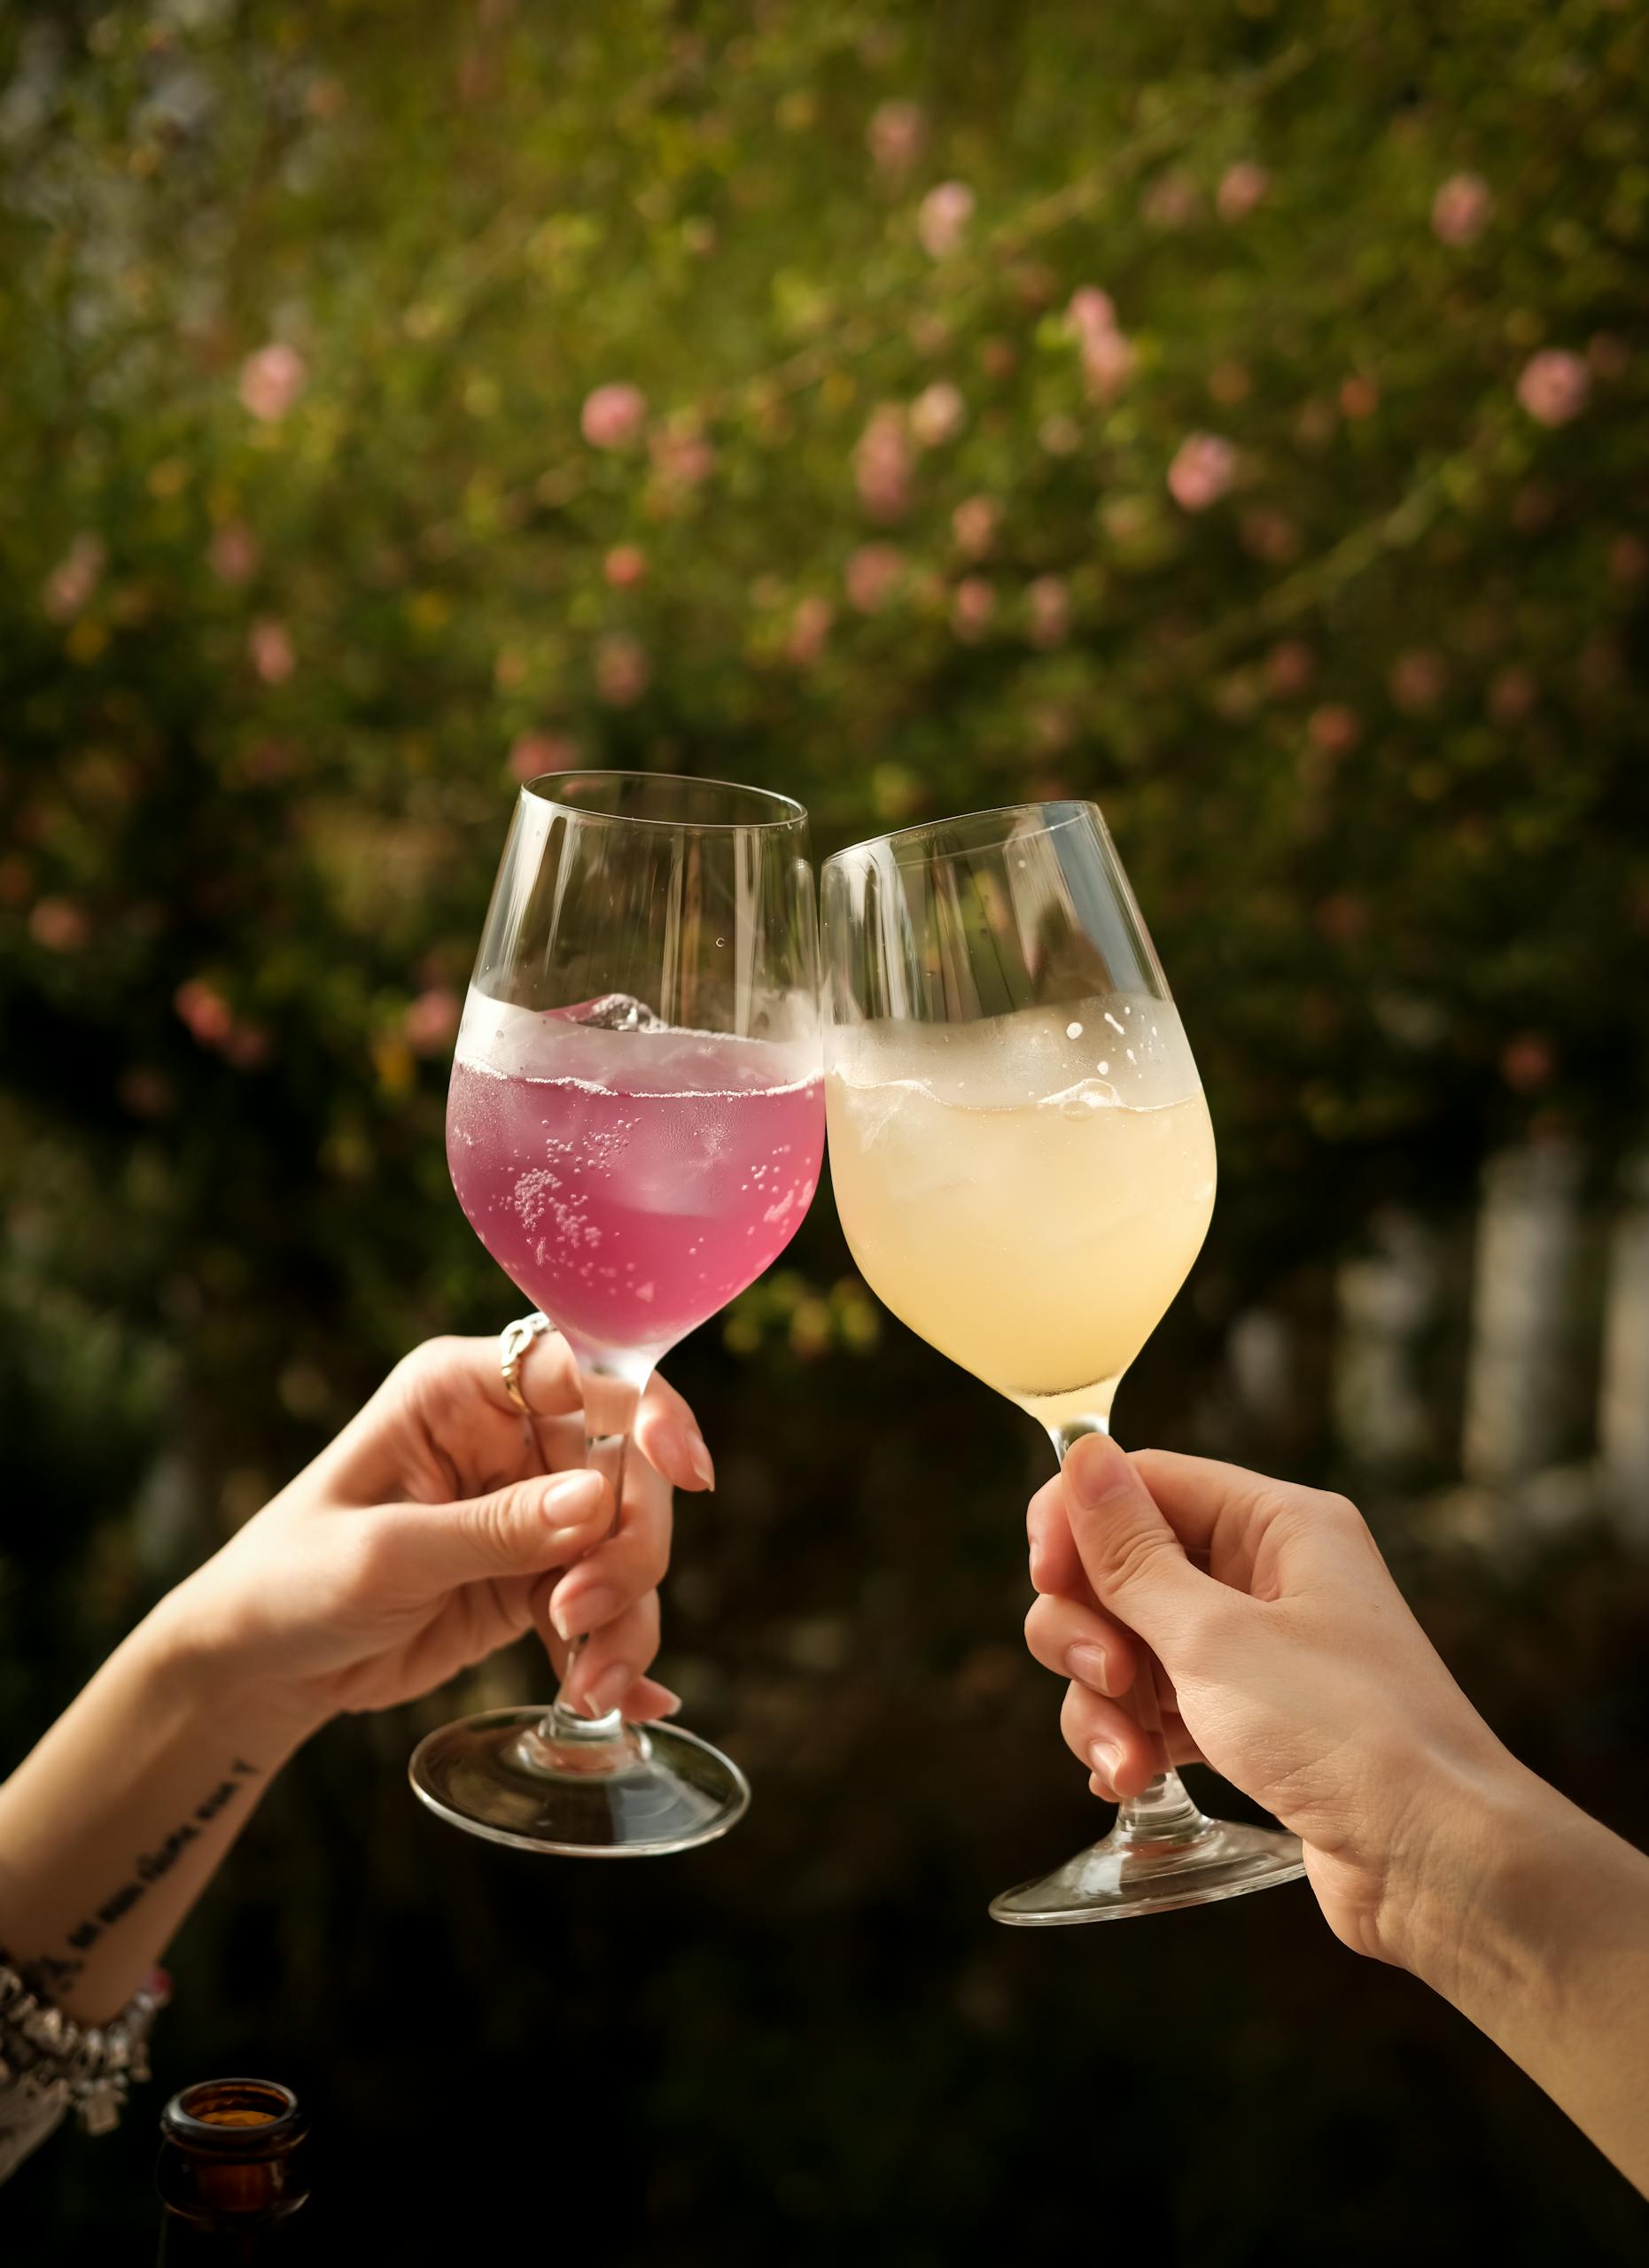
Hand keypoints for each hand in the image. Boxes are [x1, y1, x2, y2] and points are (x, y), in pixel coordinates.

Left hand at [159, 1330, 714, 1744]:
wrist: (259, 1667)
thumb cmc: (290, 1581)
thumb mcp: (385, 1553)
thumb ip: (494, 1527)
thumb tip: (597, 1502)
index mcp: (463, 1390)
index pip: (584, 1370)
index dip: (648, 1410)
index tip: (684, 1472)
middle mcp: (510, 1436)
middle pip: (625, 1466)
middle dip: (626, 1545)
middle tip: (581, 1616)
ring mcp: (530, 1508)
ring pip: (626, 1542)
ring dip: (626, 1614)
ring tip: (589, 1684)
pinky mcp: (537, 1576)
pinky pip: (606, 1603)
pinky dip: (613, 1651)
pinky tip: (619, 1701)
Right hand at [1024, 1437, 1519, 1967]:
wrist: (1436, 1864)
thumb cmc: (1345, 1734)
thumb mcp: (1215, 1637)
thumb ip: (1131, 1552)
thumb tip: (1083, 1454)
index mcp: (1276, 1525)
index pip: (1144, 1483)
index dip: (1079, 1524)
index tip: (1047, 1578)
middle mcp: (1267, 1577)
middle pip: (1122, 1568)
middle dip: (1090, 1630)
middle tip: (1109, 1680)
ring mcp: (1256, 1652)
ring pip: (1127, 1646)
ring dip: (1104, 1704)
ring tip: (1127, 1764)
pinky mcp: (1248, 1722)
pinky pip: (1155, 1707)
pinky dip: (1131, 1739)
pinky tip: (1130, 1782)